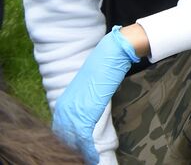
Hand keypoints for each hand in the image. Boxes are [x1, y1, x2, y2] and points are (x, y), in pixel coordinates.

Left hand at [52, 27, 139, 163]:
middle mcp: (63, 108)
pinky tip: (93, 158)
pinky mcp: (83, 114)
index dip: (69, 143)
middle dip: (73, 150)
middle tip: (86, 158)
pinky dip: (88, 151)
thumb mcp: (91, 90)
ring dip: (81, 153)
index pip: (60, 130)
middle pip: (63, 138)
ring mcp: (72, 111)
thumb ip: (85, 104)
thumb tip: (90, 115)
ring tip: (89, 160)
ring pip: (72, 141)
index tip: (79, 152)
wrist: (111, 55)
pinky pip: (82, 139)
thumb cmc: (104, 69)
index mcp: (63, 103)